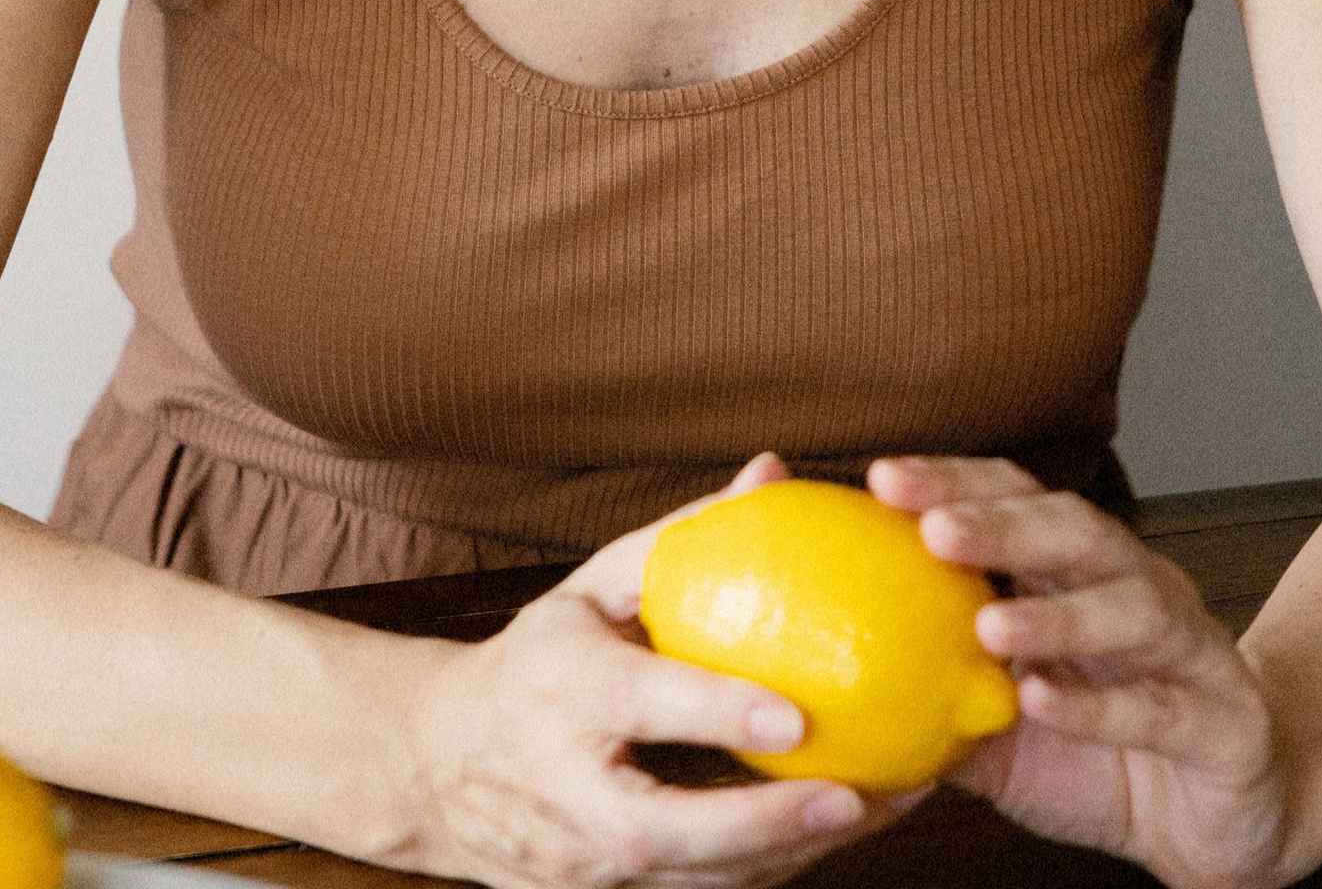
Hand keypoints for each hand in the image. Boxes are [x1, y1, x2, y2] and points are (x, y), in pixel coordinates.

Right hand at [389, 456, 921, 886]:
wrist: (440, 768)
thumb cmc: (540, 660)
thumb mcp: (592, 588)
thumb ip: (681, 538)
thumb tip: (772, 473)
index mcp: (558, 689)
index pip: (641, 706)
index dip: (716, 712)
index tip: (795, 713)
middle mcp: (564, 787)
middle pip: (666, 829)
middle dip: (765, 825)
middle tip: (854, 799)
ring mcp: (578, 863)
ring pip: (693, 881)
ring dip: (789, 857)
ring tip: (881, 812)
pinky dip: (765, 872)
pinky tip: (833, 835)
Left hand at [870, 457, 1321, 888]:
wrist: (1220, 819)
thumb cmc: (1098, 753)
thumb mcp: (997, 725)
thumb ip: (926, 689)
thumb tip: (815, 672)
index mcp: (1075, 572)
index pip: (1014, 500)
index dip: (953, 481)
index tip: (880, 479)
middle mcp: (1135, 587)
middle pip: (1071, 529)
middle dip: (1001, 521)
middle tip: (931, 527)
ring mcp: (1188, 647)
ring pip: (1129, 604)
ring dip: (1057, 612)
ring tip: (988, 624)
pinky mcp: (1226, 719)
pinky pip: (1162, 704)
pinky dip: (1102, 703)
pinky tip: (1045, 703)